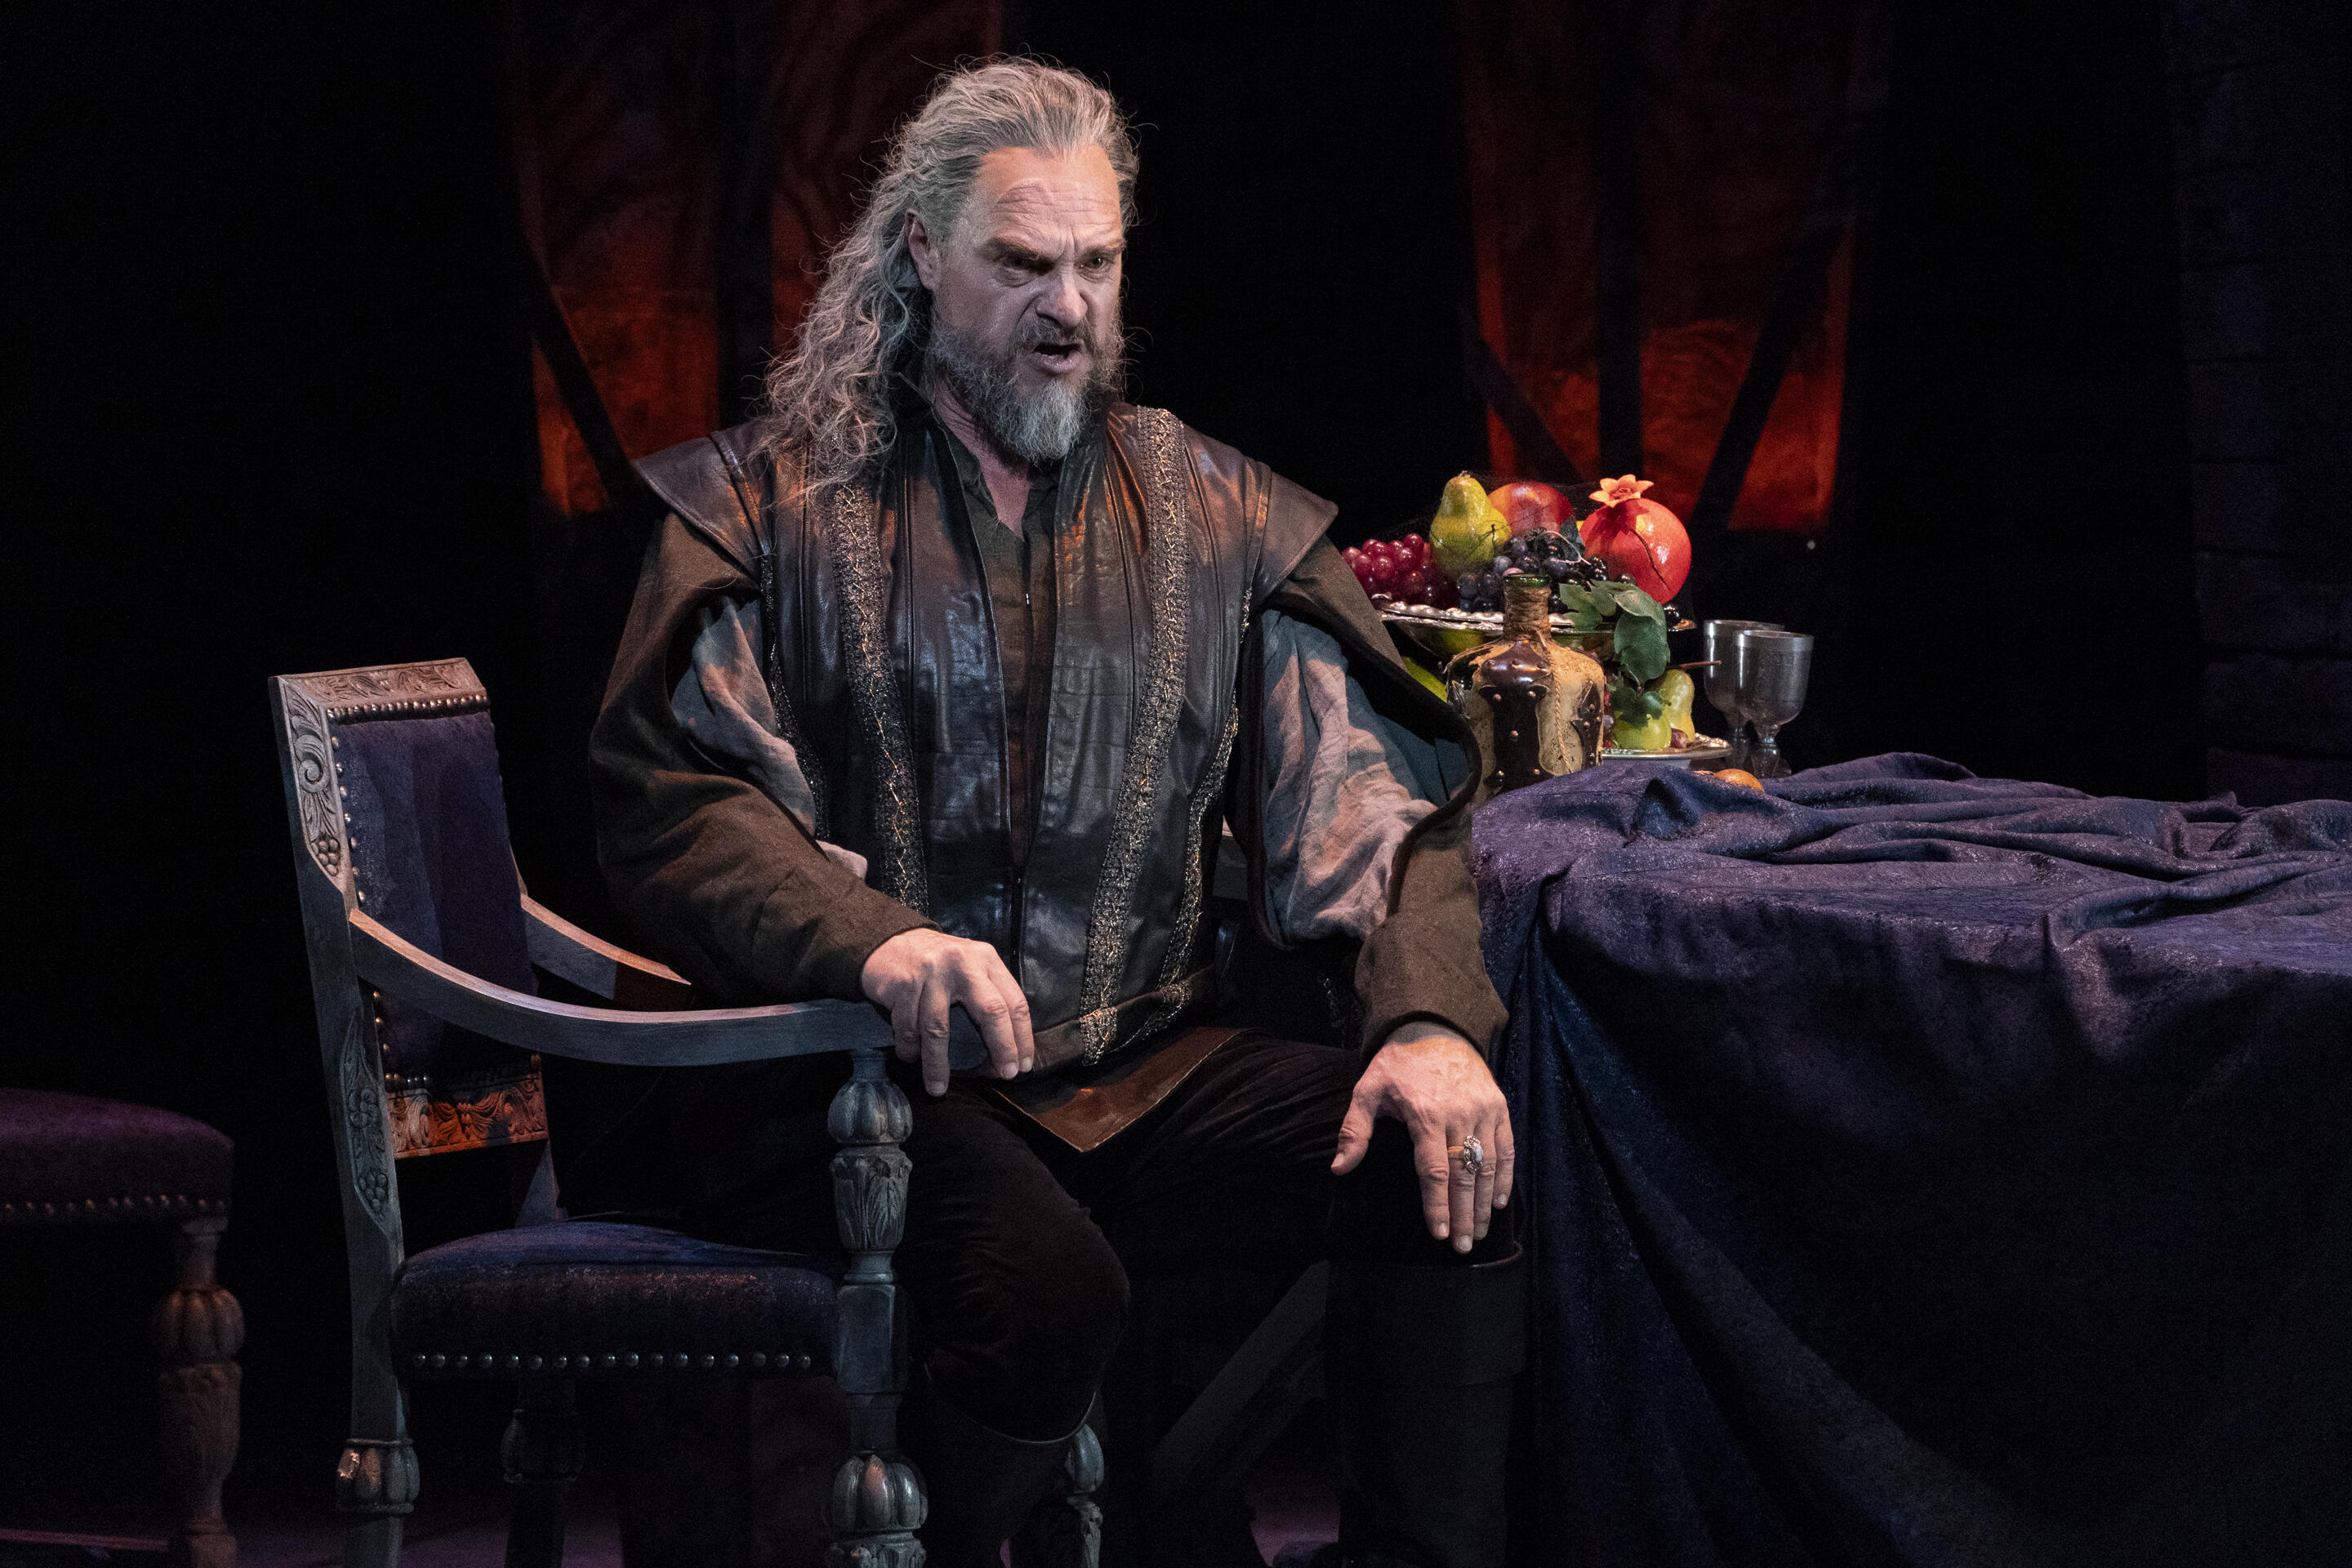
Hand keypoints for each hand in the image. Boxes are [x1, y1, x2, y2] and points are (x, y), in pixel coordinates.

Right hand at [859, 929, 1032, 1095]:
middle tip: (1003, 1075)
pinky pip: (908, 1026)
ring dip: (938, 1064)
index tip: (1022, 1066)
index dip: (1022, 1037)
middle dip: (1001, 1047)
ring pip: (938, 1028)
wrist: (889, 942)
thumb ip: (987, 1000)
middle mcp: (964, 963)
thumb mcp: (969, 969)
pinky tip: (910, 1057)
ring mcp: (932, 973)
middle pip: (991, 1011)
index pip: (1014, 1002)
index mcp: (986, 960)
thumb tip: (1002, 1054)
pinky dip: (909, 1048)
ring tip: (938, 1088)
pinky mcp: (904, 983)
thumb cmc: (937, 965)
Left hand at [1331, 1022, 1514, 1252]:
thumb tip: (1339, 1168)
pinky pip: (1506, 1148)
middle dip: (1462, 1215)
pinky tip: (1498, 1202)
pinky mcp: (1498, 1107)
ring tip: (1478, 1233)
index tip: (1438, 1234)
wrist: (1434, 1027)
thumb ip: (1355, 1131)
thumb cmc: (1397, 1064)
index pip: (1434, 1170)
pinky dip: (1504, 1177)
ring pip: (1487, 1166)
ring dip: (1483, 1203)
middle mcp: (1459, 1115)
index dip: (1436, 1205)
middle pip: (1464, 1175)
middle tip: (1462, 1247)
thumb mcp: (1368, 1090)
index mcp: (1426, 1114)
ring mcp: (1483, 1111)